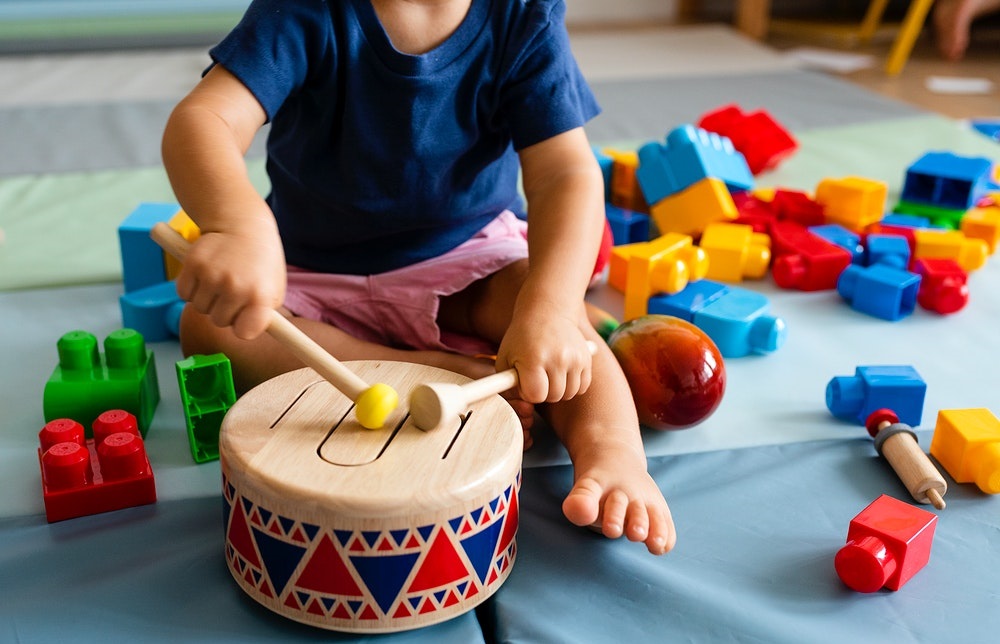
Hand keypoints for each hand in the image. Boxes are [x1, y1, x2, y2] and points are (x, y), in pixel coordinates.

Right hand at [175, 220, 285, 339]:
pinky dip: (191, 288)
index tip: (243, 319)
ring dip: (207, 299)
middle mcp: (236, 287)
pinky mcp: (193, 264)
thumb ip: (264, 315)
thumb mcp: (274, 288)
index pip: (244, 333)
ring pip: (200, 308)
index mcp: (260, 296)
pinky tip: (205, 273)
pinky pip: (183, 293)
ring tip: (221, 279)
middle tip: (232, 291)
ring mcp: (213, 276)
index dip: (242, 327)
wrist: (243, 225)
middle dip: (224, 311)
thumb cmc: (261, 263)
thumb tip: (250, 336)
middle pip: (219, 322)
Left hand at [496, 303, 592, 403]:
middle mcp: (558, 358)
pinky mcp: (586, 358)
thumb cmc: (521, 337)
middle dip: (543, 392)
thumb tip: (518, 403)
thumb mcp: (505, 357)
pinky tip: (562, 374)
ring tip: (549, 375)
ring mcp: (575, 358)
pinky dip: (572, 385)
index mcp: (534, 358)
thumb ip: (506, 383)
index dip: (528, 392)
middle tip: (537, 376)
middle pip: (553, 396)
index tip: (525, 380)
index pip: (536, 395)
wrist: (547, 311)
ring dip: (558, 390)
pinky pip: (582, 386)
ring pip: (569, 394)